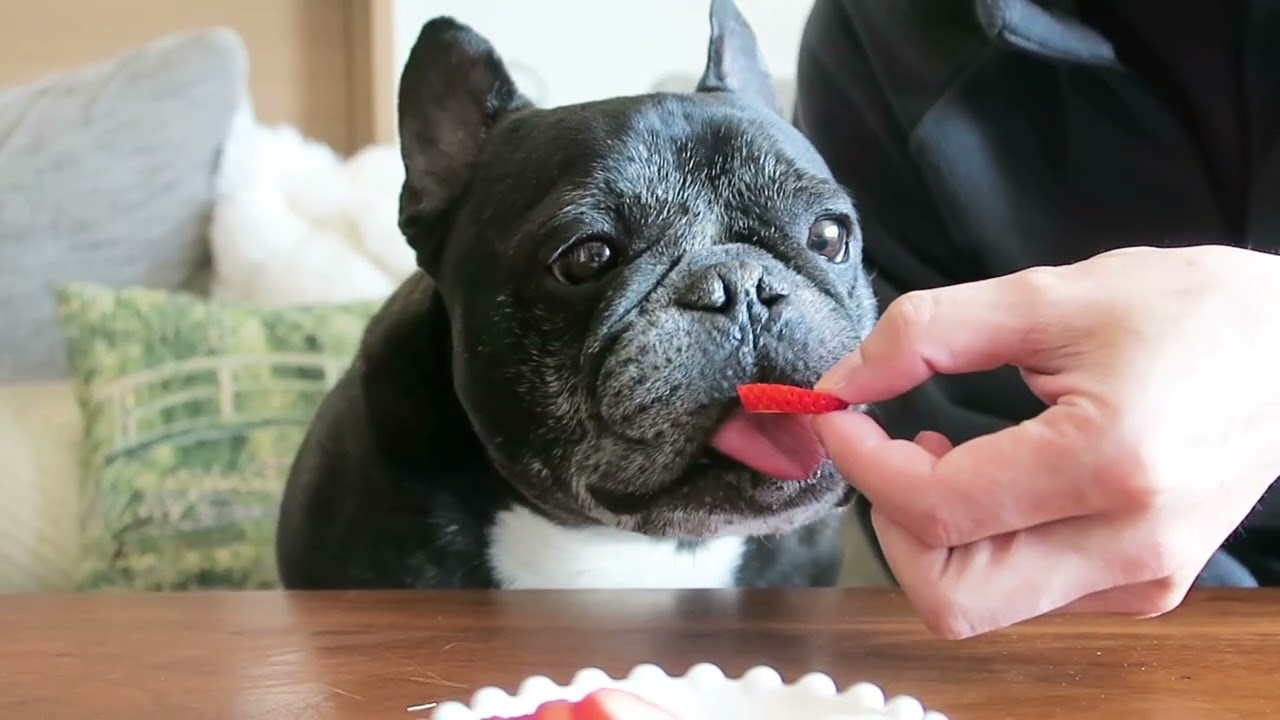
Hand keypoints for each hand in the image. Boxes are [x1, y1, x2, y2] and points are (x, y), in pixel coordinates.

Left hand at [811, 245, 1279, 638]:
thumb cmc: (1193, 311)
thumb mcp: (1052, 294)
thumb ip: (929, 332)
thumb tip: (843, 381)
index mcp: (1109, 462)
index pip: (937, 507)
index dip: (863, 463)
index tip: (840, 415)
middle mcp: (1130, 543)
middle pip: (950, 597)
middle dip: (892, 525)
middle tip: (892, 450)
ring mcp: (1142, 577)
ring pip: (980, 607)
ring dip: (933, 539)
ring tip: (947, 456)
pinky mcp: (1145, 587)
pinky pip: (1026, 596)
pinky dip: (982, 548)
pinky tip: (998, 483)